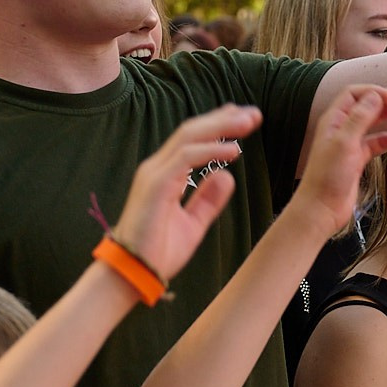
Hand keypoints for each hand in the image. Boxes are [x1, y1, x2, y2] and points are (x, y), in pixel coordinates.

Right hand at [111, 105, 262, 284]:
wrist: (133, 273)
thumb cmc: (157, 252)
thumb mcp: (192, 223)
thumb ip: (207, 200)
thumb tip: (227, 176)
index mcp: (165, 175)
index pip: (193, 140)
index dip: (218, 126)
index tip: (244, 118)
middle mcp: (158, 168)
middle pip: (192, 131)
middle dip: (224, 118)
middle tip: (253, 113)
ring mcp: (155, 174)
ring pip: (189, 137)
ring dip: (220, 127)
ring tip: (248, 122)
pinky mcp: (156, 185)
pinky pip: (185, 158)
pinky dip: (210, 150)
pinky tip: (233, 149)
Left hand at [291, 86, 386, 232]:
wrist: (321, 208)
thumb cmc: (327, 177)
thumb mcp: (345, 142)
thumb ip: (360, 118)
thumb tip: (375, 96)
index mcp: (333, 120)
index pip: (353, 94)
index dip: (374, 92)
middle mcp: (339, 129)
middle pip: (363, 106)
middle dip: (382, 101)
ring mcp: (348, 145)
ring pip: (369, 123)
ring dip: (385, 116)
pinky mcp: (355, 160)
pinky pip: (373, 144)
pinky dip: (385, 139)